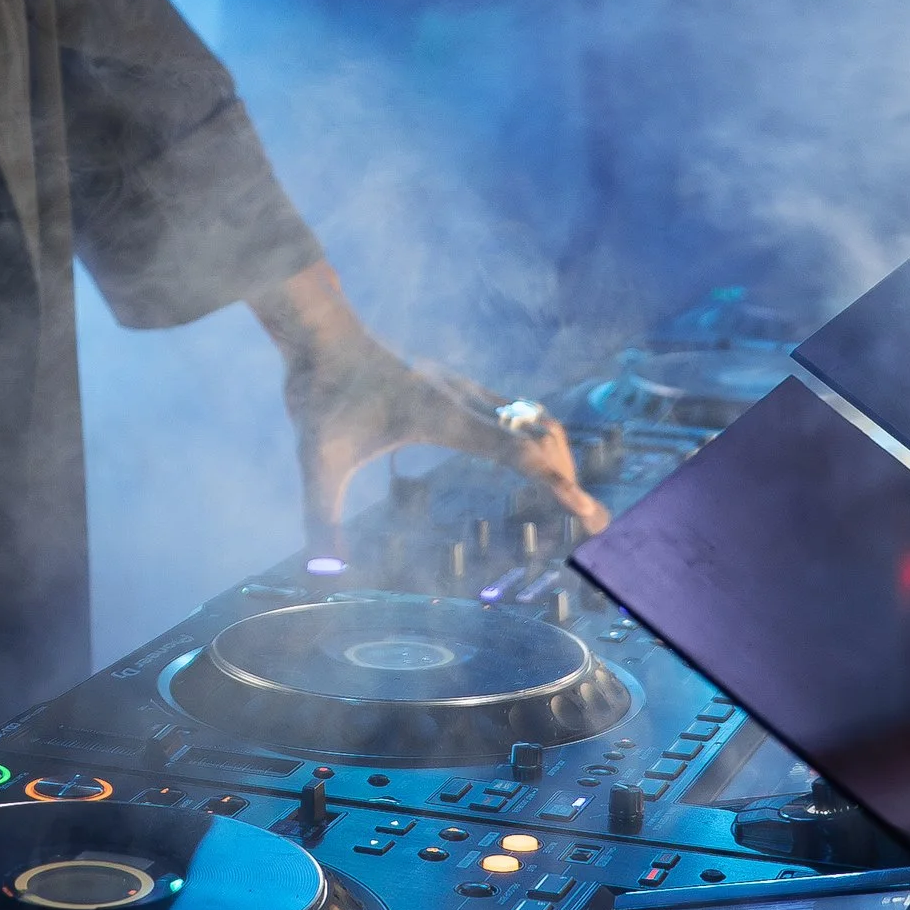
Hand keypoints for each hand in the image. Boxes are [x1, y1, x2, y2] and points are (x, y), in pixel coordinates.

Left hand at [251, 257, 607, 542]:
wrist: (319, 334)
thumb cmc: (320, 394)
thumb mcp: (317, 462)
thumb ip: (322, 518)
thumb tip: (323, 575)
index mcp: (443, 417)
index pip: (517, 453)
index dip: (556, 484)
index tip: (588, 512)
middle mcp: (461, 400)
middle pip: (539, 434)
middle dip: (567, 476)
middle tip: (592, 521)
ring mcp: (459, 388)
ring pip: (531, 416)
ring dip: (553, 455)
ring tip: (567, 496)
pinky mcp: (451, 385)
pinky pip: (510, 409)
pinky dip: (531, 438)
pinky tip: (526, 463)